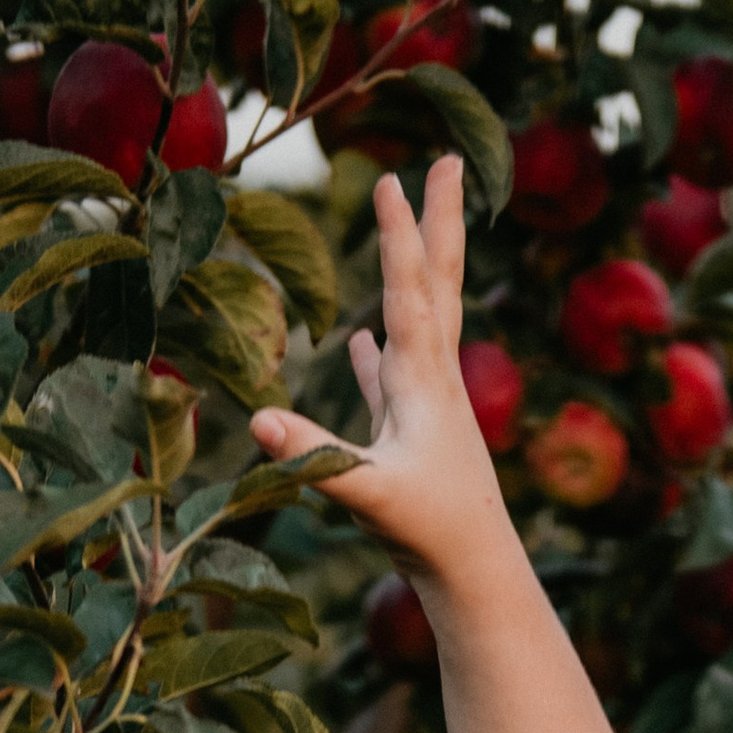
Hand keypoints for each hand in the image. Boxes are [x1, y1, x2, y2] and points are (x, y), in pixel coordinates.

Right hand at [248, 158, 512, 593]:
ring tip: (413, 227)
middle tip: (451, 159)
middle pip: (438, 281)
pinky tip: (363, 341)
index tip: (390, 177)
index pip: (409, 290)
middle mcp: (433, 379)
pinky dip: (377, 356)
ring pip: (420, 319)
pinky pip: (392, 380)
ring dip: (416, 269)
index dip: (397, 234)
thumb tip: (258, 420)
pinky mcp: (415, 437)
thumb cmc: (429, 534)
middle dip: (440, 219)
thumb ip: (313, 457)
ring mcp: (426, 405)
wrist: (474, 574)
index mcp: (425, 380)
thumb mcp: (368, 494)